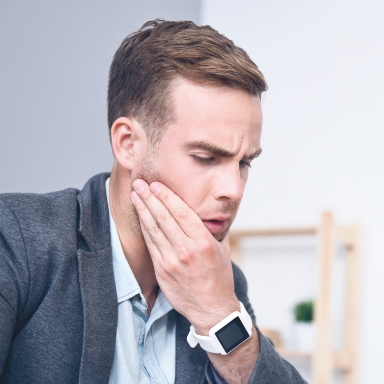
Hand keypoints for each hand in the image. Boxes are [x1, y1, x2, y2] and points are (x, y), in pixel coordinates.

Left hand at [131, 178, 238, 333]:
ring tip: (135, 195)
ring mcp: (171, 261)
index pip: (181, 212)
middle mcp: (186, 250)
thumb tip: (207, 212)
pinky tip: (140, 217)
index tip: (157, 185)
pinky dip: (144, 228)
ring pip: (153, 229)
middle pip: (163, 217)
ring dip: (143, 210)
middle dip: (150, 197)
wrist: (212, 309)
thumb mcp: (223, 250)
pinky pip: (150, 244)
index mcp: (203, 242)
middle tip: (140, 183)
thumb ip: (213, 229)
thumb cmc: (219, 278)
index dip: (167, 196)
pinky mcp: (161, 270)